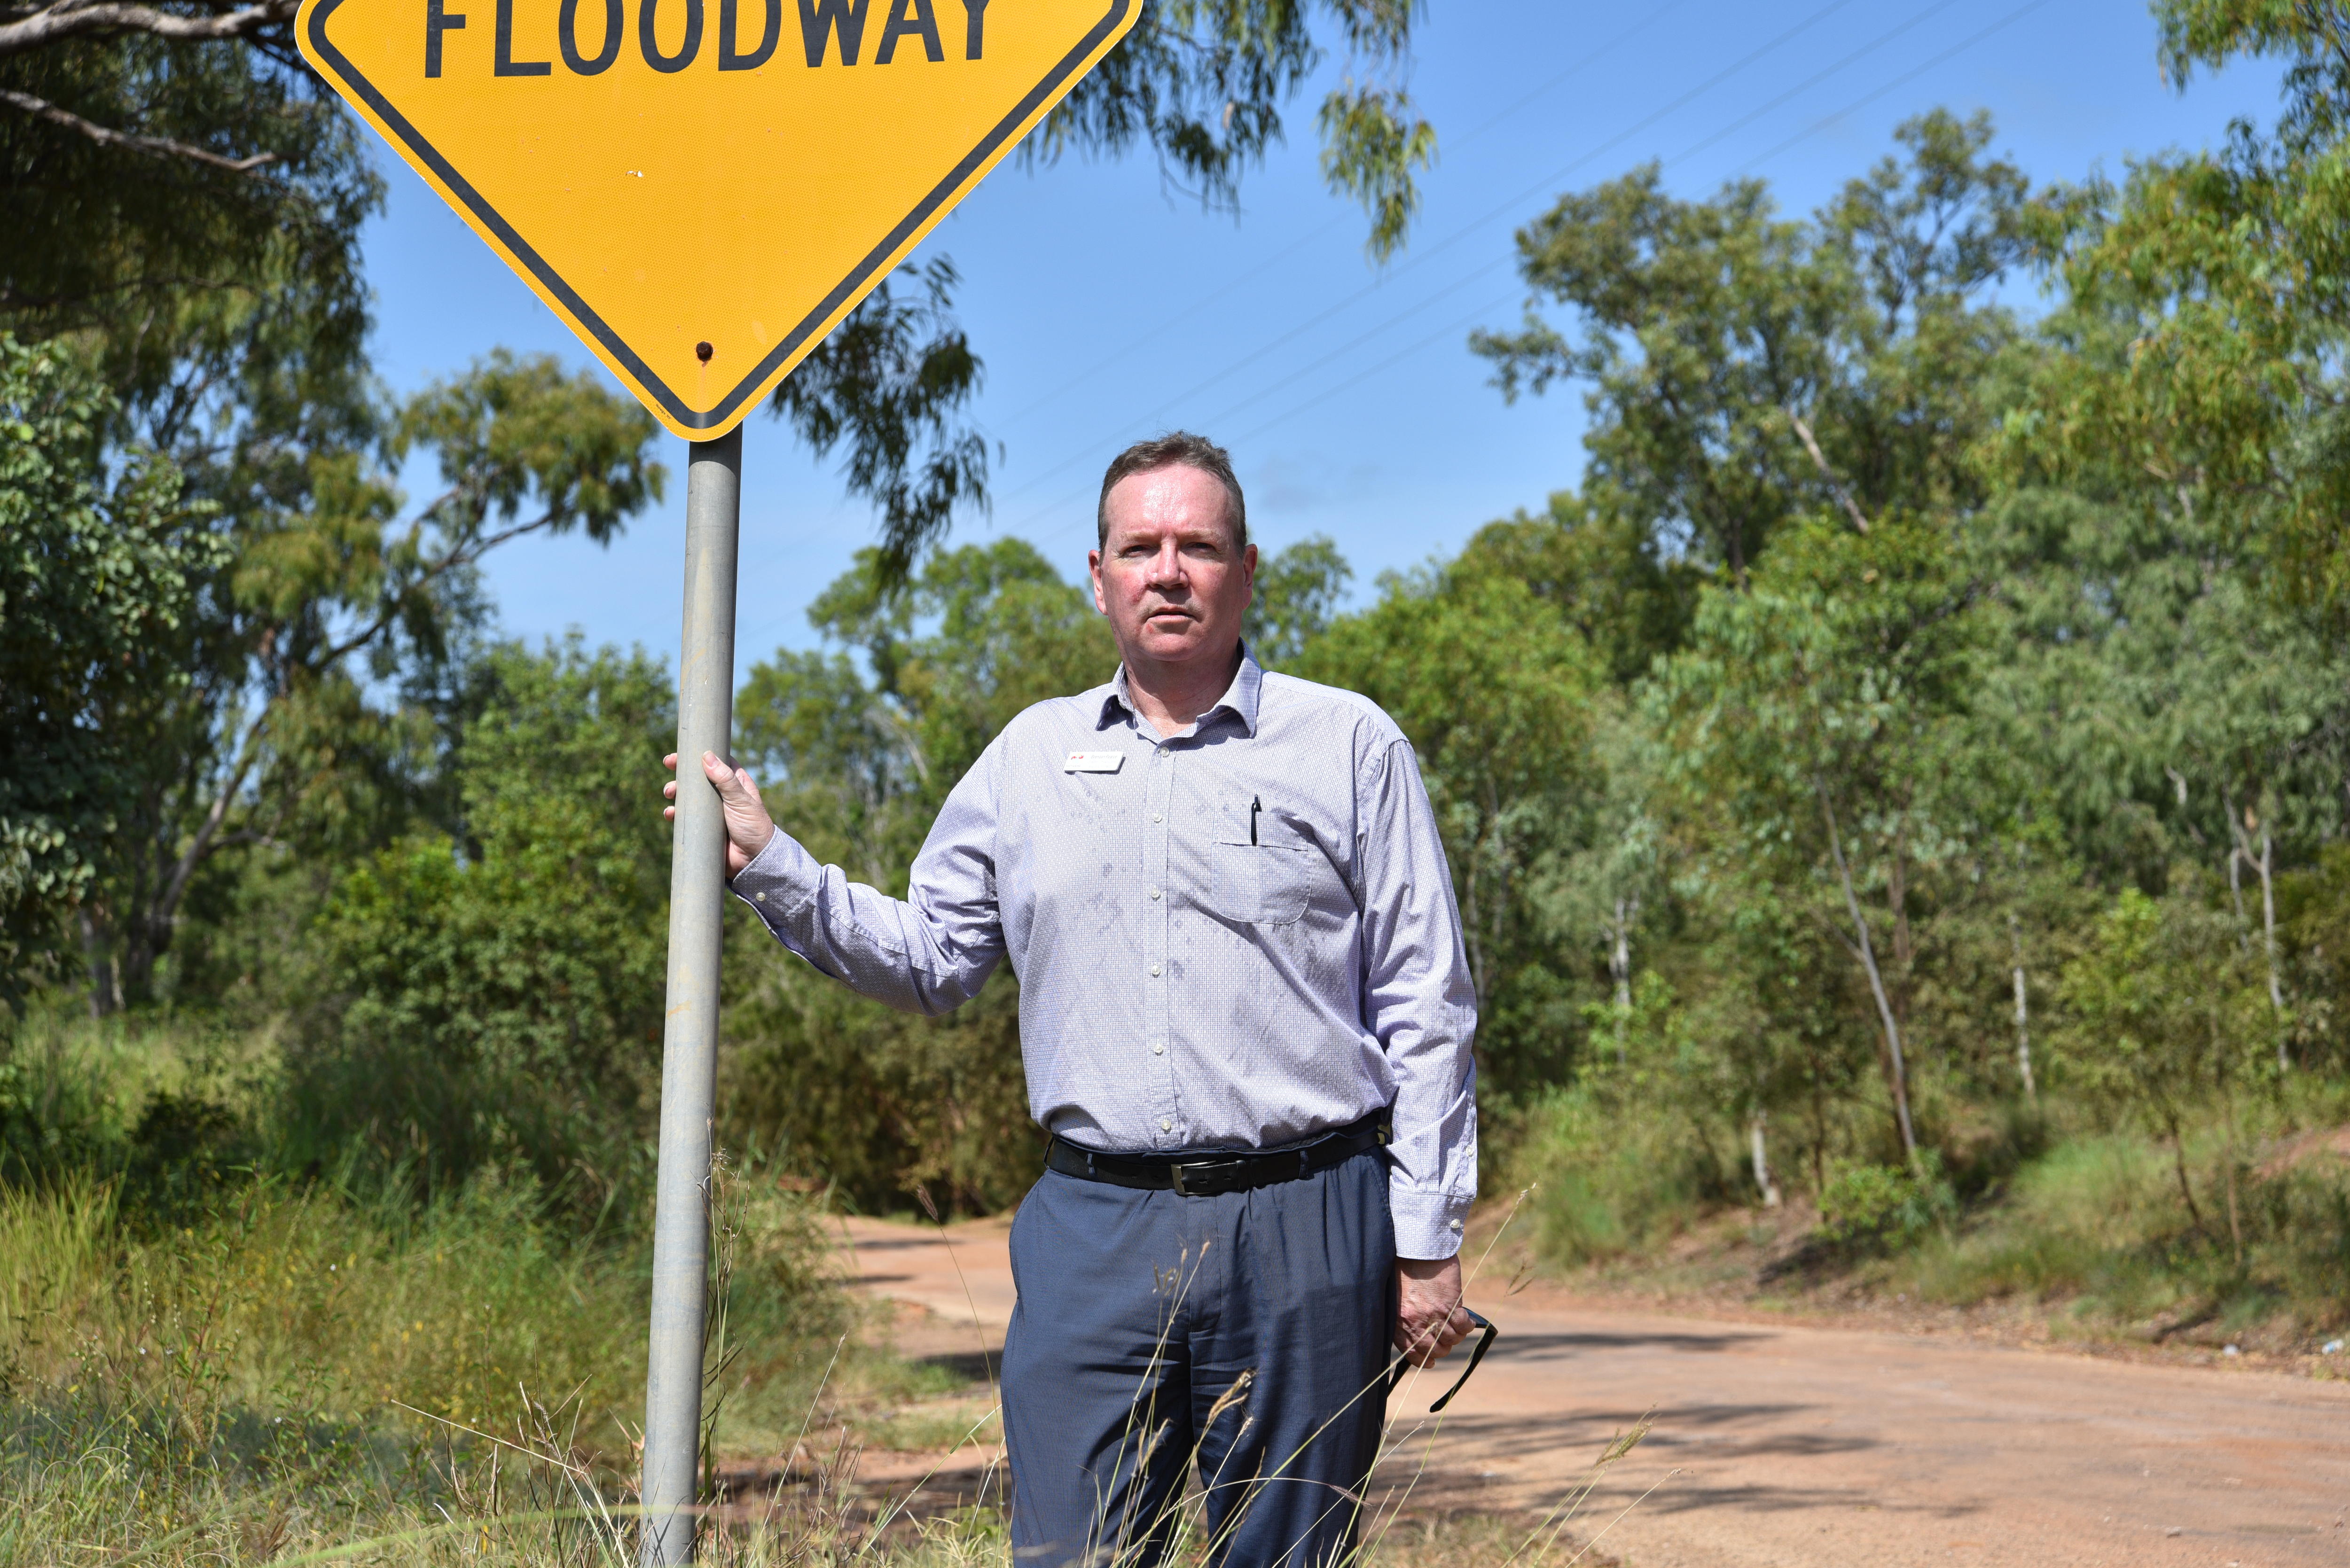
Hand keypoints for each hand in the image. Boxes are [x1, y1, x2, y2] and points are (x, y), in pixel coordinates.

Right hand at [662, 750, 776, 878]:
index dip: (698, 756)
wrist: (754, 861)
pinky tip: (670, 814)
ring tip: (669, 793)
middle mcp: (722, 795)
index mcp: (735, 783)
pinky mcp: (703, 828)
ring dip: (676, 792)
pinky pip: (686, 818)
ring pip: (689, 797)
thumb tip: (707, 756)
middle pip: (698, 778)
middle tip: (668, 767)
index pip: (714, 763)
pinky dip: (675, 814)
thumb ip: (725, 779)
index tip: (680, 754)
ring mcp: (712, 812)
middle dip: (682, 773)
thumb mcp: (741, 800)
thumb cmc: (754, 827)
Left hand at [1394, 1255, 1472, 1368]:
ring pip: (1451, 1340)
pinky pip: (1463, 1325)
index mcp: (1399, 1322)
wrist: (1416, 1248)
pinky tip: (1467, 1319)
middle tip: (1447, 1339)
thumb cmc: (1404, 1268)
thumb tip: (1421, 1332)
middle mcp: (1416, 1323)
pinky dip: (1467, 1325)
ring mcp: (1433, 1315)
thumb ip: (1407, 1316)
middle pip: (1435, 1350)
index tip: (1431, 1361)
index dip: (1423, 1360)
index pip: (1413, 1353)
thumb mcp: (1397, 1297)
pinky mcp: (1450, 1304)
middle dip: (1443, 1349)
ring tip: (1458, 1327)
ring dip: (1457, 1336)